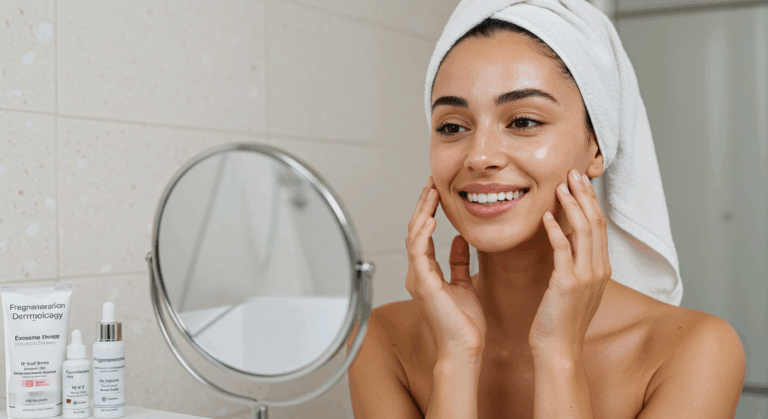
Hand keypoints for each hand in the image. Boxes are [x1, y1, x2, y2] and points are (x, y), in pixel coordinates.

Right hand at [405, 177, 486, 360]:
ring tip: (432, 193)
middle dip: (423, 204)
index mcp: (426, 273)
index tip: (437, 191)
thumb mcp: (463, 284)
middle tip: (432, 183)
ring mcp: (418, 278)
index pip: (424, 233)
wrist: (464, 348)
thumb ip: (458, 262)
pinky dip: (423, 235)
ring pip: (414, 236)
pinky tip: (432, 219)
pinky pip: (418, 253)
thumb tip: (460, 240)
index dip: (429, 211)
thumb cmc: (465, 324)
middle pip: (415, 230)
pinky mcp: (423, 284)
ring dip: (422, 212)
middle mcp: (418, 273)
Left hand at [529, 170, 611, 356]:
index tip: (579, 182)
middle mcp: (598, 269)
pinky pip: (563, 250)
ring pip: (584, 230)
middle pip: (595, 222)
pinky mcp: (567, 284)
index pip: (599, 226)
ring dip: (572, 205)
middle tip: (572, 173)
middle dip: (584, 194)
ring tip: (560, 186)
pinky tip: (545, 216)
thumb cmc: (560, 319)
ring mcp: (585, 276)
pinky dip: (555, 230)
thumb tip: (566, 239)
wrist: (559, 349)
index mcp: (601, 269)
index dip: (590, 201)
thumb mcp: (573, 287)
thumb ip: (574, 263)